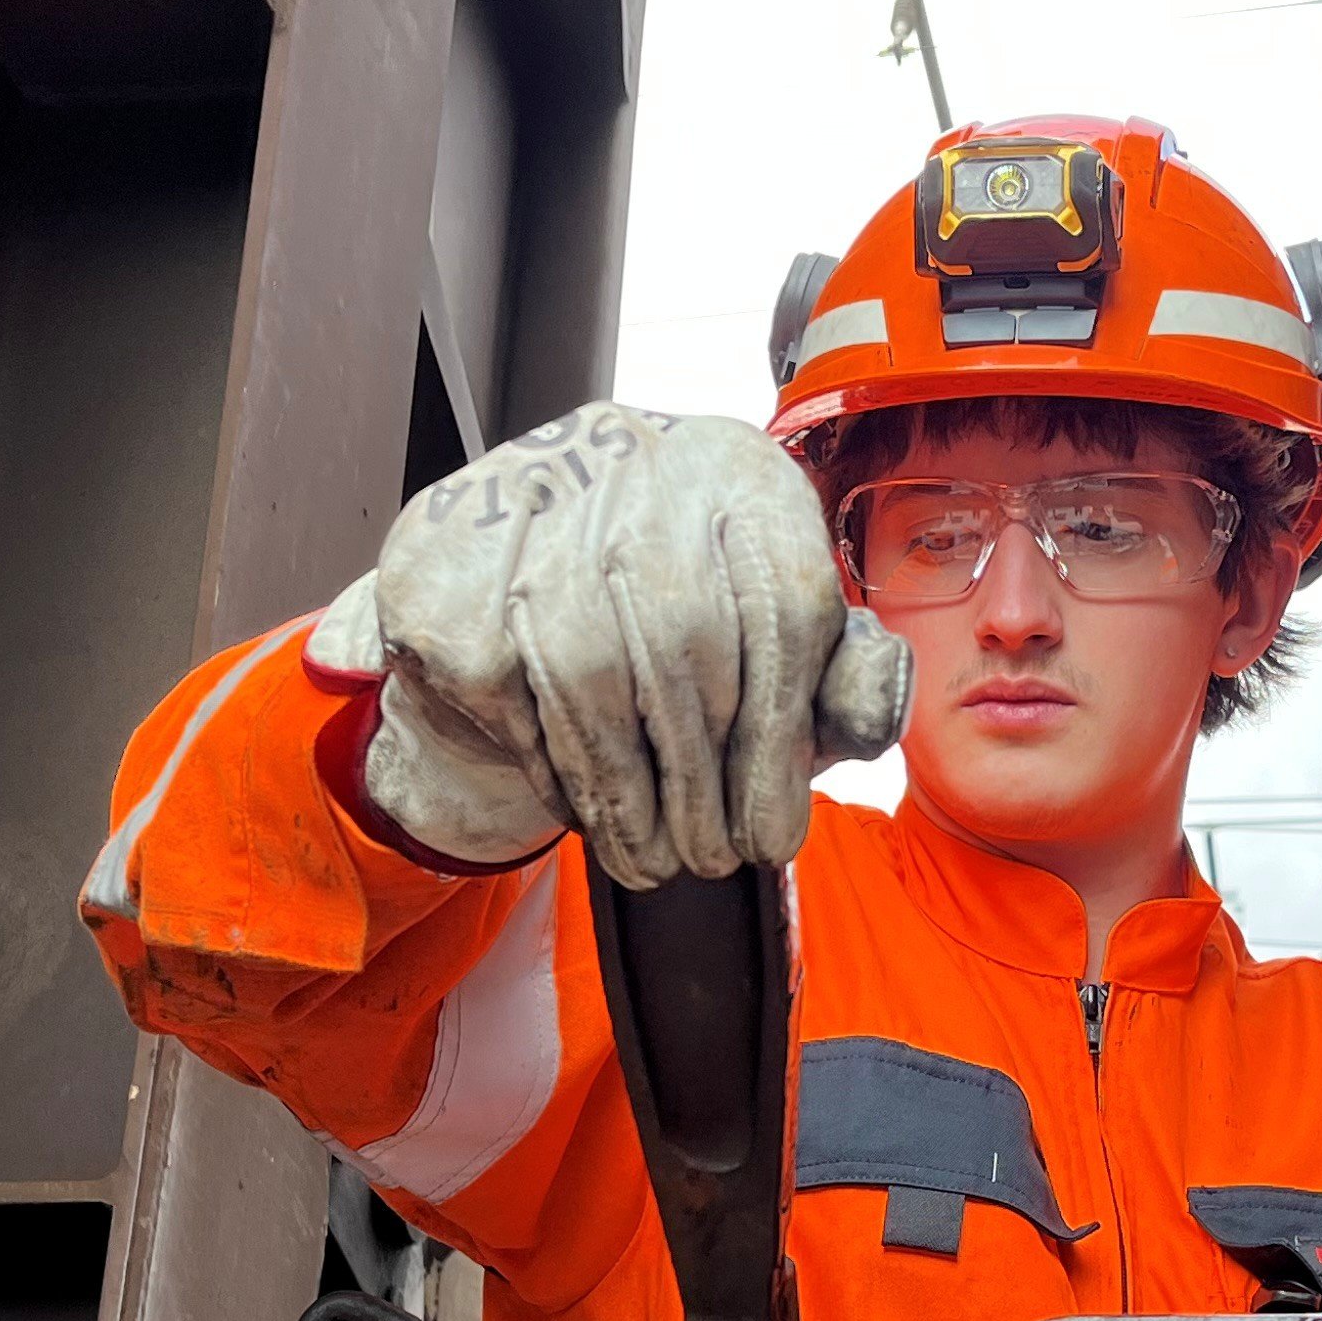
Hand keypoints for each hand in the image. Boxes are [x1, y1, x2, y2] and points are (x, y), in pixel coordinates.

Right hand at [309, 404, 911, 885]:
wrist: (518, 545)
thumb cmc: (676, 603)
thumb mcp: (772, 633)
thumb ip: (837, 677)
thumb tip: (869, 720)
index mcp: (741, 471)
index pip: (784, 608)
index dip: (779, 742)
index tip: (772, 836)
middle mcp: (642, 459)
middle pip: (687, 643)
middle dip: (699, 782)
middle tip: (708, 861)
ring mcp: (536, 498)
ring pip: (592, 672)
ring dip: (626, 794)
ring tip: (651, 860)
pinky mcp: (453, 554)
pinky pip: (512, 691)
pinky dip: (552, 767)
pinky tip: (584, 808)